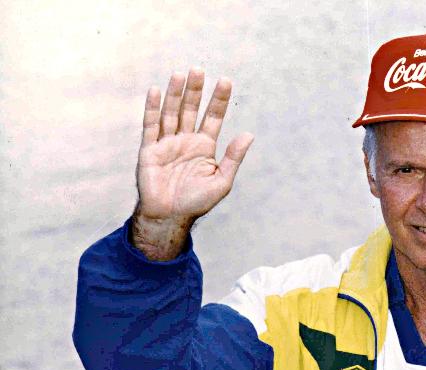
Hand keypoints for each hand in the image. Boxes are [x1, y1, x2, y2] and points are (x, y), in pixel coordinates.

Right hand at [132, 68, 253, 259]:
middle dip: (196, 91)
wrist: (169, 216)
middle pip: (192, 110)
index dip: (219, 100)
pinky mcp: (149, 149)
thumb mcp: (221, 181)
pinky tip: (156, 90)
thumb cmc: (197, 202)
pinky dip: (153, 108)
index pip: (213, 117)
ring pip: (172, 113)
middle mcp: (186, 141)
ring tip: (181, 74)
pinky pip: (151, 125)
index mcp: (204, 147)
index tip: (226, 81)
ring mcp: (167, 143)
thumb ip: (233, 158)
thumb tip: (249, 135)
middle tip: (200, 69)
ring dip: (176, 94)